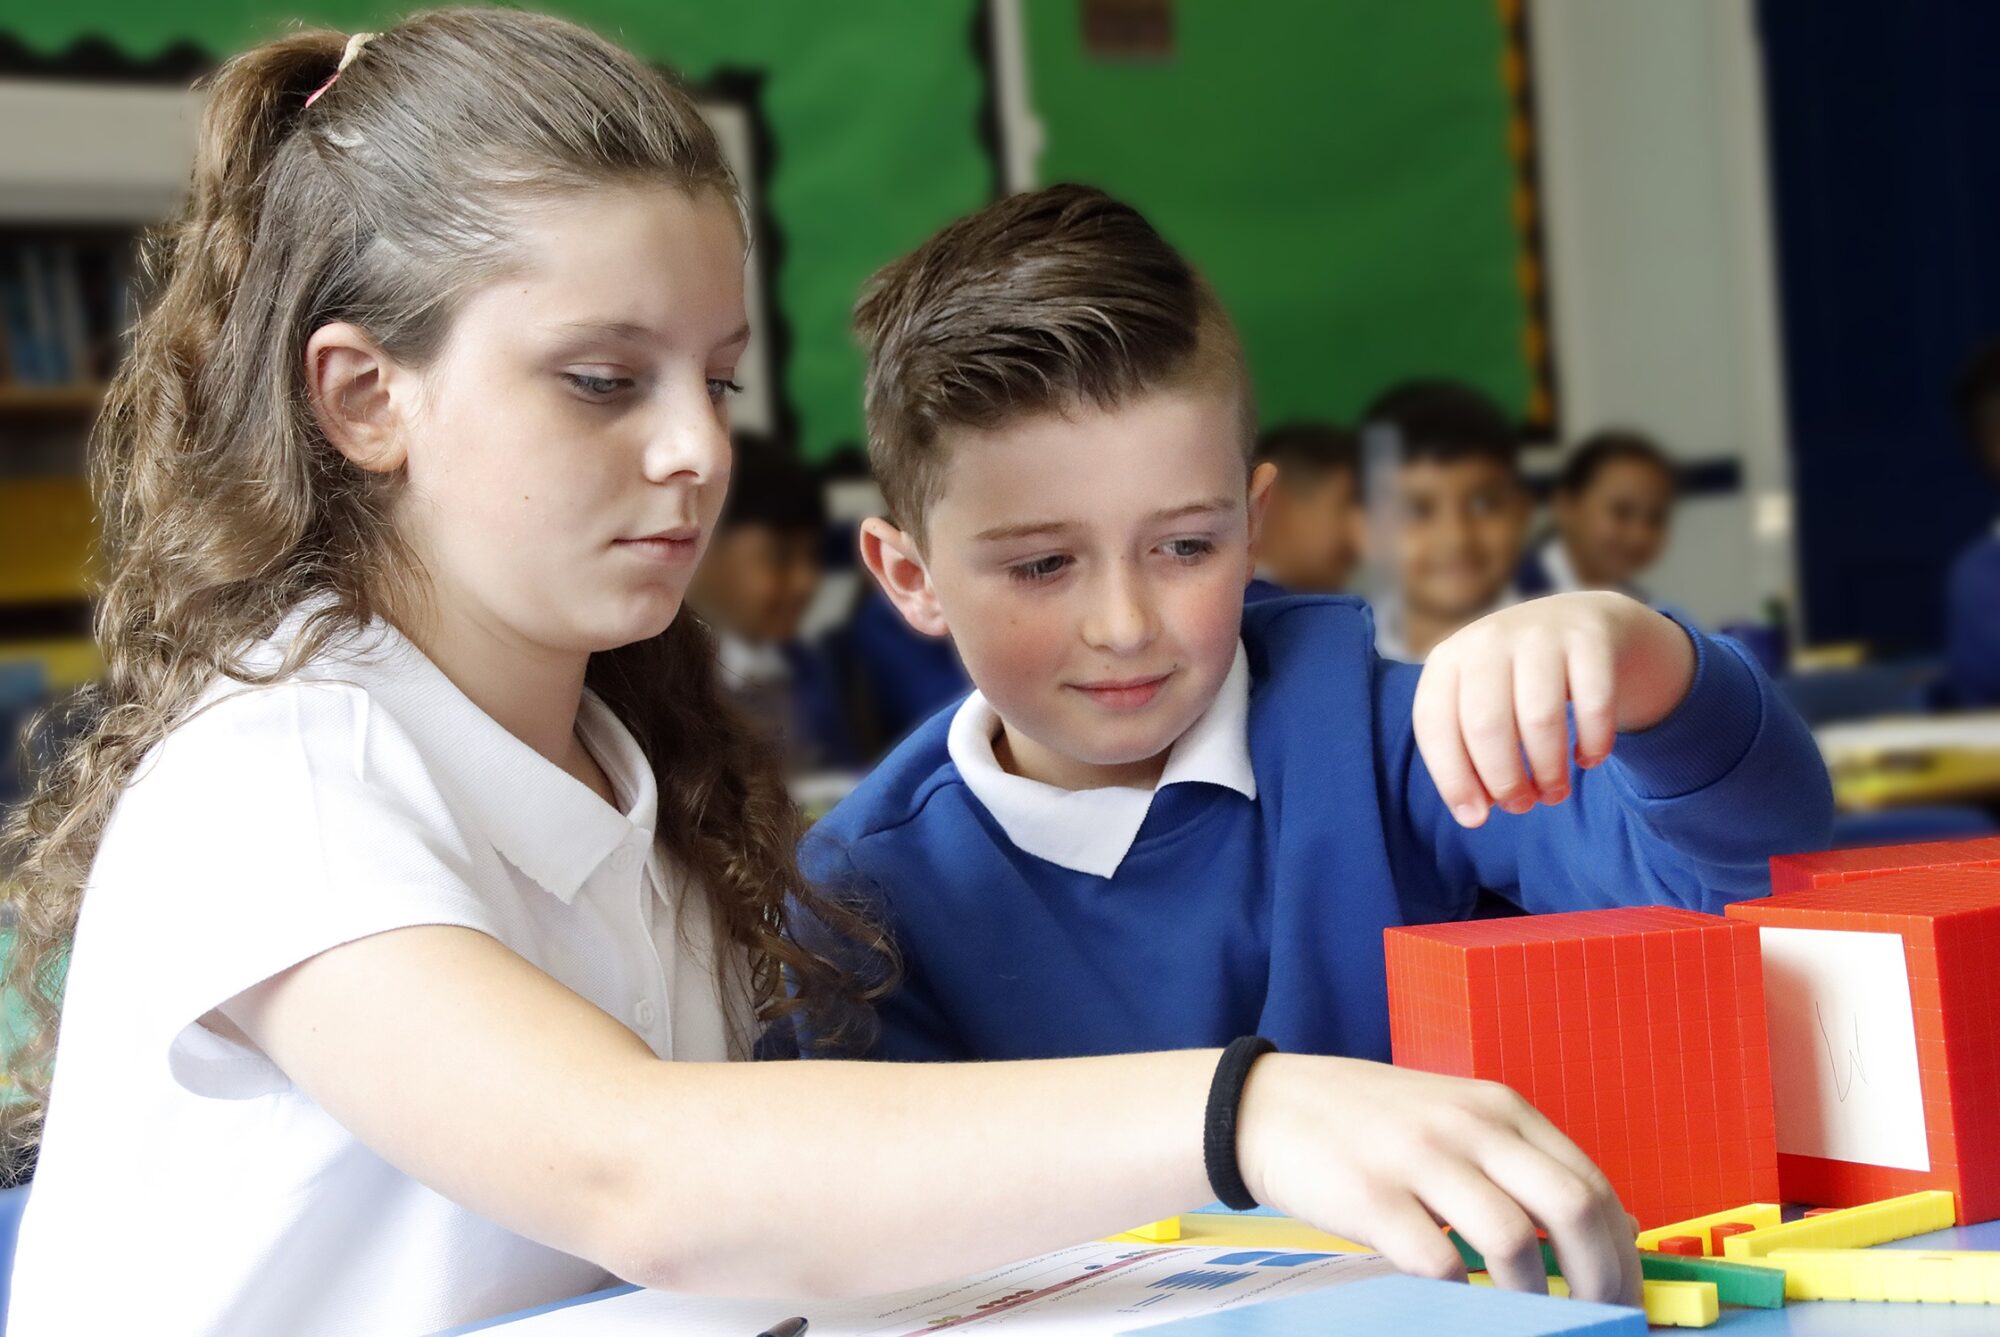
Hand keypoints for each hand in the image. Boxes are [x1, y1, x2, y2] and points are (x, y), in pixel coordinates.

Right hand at [1236, 1054, 1641, 1306]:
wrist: (1268, 1104)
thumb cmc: (1369, 1122)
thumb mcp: (1453, 1117)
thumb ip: (1517, 1159)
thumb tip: (1605, 1226)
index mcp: (1498, 1107)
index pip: (1590, 1182)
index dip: (1621, 1251)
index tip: (1626, 1295)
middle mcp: (1467, 1125)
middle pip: (1569, 1208)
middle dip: (1601, 1279)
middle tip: (1601, 1318)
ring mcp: (1418, 1157)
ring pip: (1512, 1239)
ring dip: (1534, 1295)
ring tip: (1530, 1316)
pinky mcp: (1371, 1195)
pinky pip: (1439, 1261)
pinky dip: (1464, 1295)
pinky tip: (1462, 1301)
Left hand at [1412, 592, 1695, 827]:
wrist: (1581, 621)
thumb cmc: (1516, 681)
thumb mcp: (1479, 701)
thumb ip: (1467, 752)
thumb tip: (1473, 815)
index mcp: (1447, 660)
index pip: (1434, 724)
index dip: (1452, 778)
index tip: (1475, 818)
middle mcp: (1488, 640)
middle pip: (1485, 725)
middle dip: (1504, 780)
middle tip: (1522, 806)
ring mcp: (1539, 633)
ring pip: (1539, 720)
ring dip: (1548, 772)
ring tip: (1554, 792)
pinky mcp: (1589, 638)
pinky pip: (1592, 705)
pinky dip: (1592, 745)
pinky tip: (1588, 760)